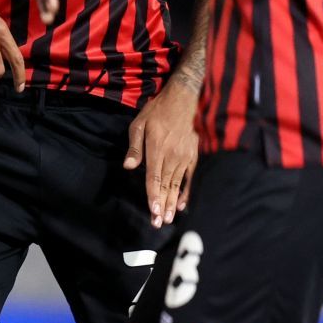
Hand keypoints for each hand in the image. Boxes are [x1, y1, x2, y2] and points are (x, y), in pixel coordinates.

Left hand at [125, 78, 198, 226]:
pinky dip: (186, 192)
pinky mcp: (193, 156)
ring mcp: (184, 157)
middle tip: (158, 224)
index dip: (153, 195)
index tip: (152, 210)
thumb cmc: (157, 111)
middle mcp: (172, 155)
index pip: (154, 177)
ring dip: (171, 203)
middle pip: (166, 185)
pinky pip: (190, 177)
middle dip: (161, 205)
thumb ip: (134, 147)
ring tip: (167, 219)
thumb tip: (128, 166)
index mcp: (156, 148)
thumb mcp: (139, 124)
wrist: (184, 99)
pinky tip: (181, 205)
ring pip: (177, 184)